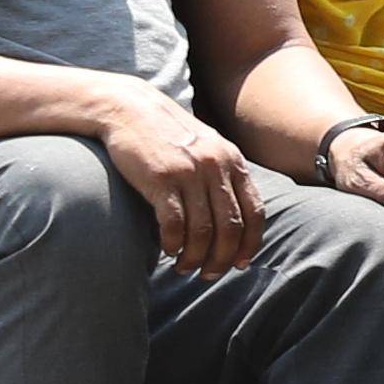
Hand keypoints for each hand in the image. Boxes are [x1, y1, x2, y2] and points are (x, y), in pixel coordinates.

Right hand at [97, 86, 264, 275]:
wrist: (129, 108)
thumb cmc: (168, 134)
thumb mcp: (207, 147)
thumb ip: (224, 176)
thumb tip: (237, 221)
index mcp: (232, 160)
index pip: (254, 212)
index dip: (250, 244)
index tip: (240, 264)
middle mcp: (215, 166)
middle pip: (230, 228)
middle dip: (221, 259)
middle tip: (209, 275)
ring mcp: (189, 172)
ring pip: (202, 231)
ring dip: (195, 258)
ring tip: (185, 268)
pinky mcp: (161, 179)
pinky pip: (174, 224)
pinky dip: (173, 244)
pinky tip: (167, 250)